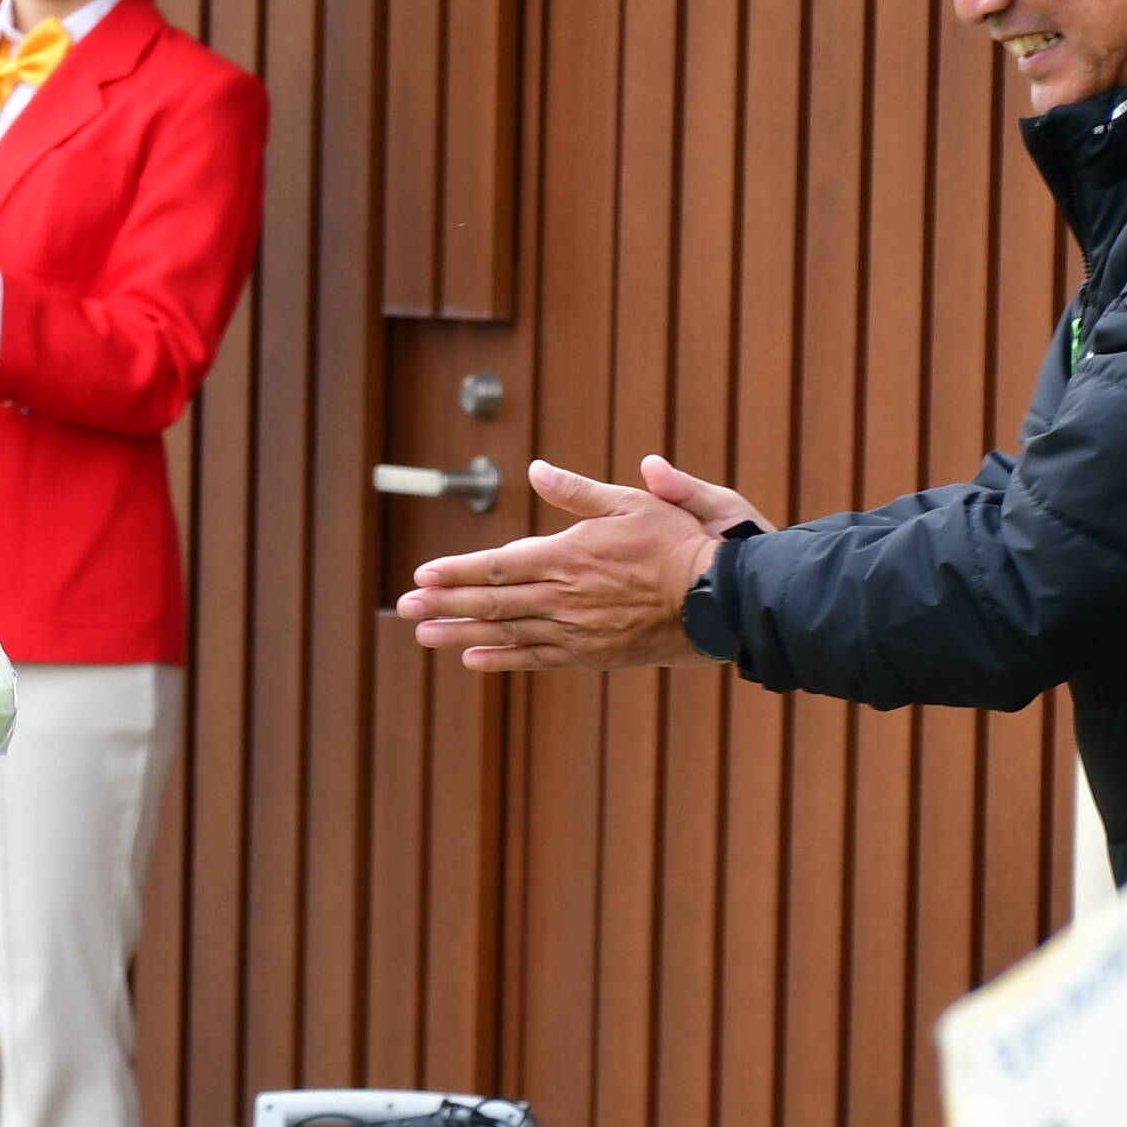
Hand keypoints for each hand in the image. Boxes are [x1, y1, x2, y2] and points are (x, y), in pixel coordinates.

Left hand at [394, 455, 769, 671]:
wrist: (721, 600)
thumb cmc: (679, 543)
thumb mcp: (631, 503)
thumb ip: (578, 491)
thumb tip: (536, 467)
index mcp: (568, 555)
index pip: (498, 566)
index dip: (456, 571)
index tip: (421, 575)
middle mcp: (564, 596)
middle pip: (491, 603)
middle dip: (443, 604)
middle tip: (405, 608)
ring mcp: (576, 630)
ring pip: (506, 633)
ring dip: (460, 634)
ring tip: (423, 635)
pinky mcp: (591, 654)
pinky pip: (537, 658)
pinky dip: (502, 659)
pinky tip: (471, 659)